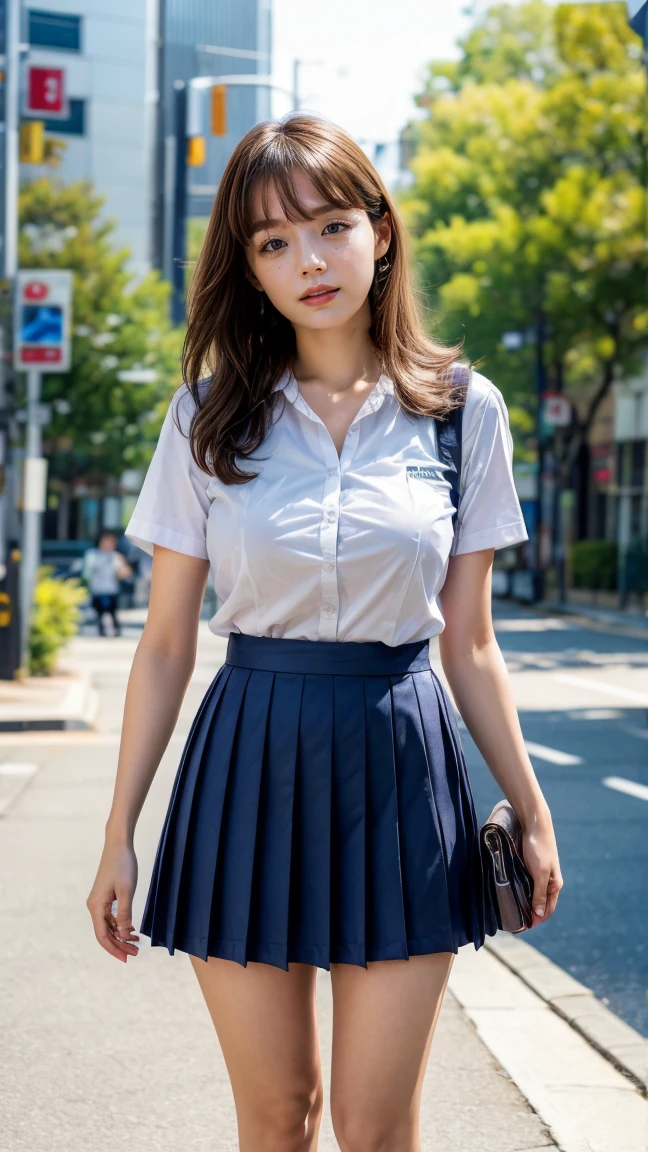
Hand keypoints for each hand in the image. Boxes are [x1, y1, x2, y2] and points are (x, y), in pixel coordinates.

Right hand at [86, 838, 139, 961]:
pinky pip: (111, 917)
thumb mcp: (126, 891)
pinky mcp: (105, 897)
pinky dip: (120, 925)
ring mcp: (99, 901)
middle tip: (135, 953)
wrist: (118, 845)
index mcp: (96, 906)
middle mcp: (94, 906)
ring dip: (120, 936)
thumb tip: (122, 935)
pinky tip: (132, 930)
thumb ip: (124, 914)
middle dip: (119, 945)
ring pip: (108, 926)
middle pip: (105, 933)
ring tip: (136, 943)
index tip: (126, 959)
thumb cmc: (123, 866)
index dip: (113, 949)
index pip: (102, 936)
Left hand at [522, 817, 562, 927]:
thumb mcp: (539, 873)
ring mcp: (540, 874)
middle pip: (541, 905)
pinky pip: (528, 885)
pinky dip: (523, 893)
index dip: (536, 920)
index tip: (521, 929)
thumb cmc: (539, 848)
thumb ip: (540, 894)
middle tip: (514, 923)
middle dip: (530, 915)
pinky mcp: (532, 866)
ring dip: (526, 904)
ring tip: (512, 912)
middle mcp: (549, 882)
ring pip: (534, 895)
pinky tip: (513, 895)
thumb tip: (539, 915)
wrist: (535, 824)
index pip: (547, 910)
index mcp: (555, 885)